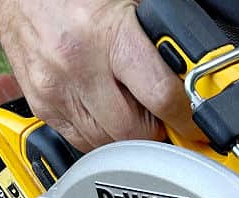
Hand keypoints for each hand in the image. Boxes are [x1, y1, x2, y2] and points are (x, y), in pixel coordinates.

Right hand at [0, 0, 198, 150]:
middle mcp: (77, 65)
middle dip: (156, 131)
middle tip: (163, 118)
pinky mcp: (42, 105)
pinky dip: (103, 136)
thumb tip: (195, 74)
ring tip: (134, 111)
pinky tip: (109, 115)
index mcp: (106, 36)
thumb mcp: (131, 5)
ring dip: (129, 137)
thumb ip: (161, 43)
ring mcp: (56, 89)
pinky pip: (83, 142)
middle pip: (135, 132)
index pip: (161, 96)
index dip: (186, 118)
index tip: (196, 126)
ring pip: (109, 144)